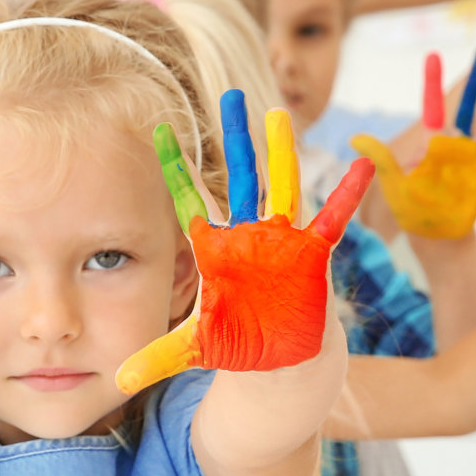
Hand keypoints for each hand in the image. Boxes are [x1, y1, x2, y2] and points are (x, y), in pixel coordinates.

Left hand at [117, 92, 371, 392]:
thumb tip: (112, 381)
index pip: (190, 199)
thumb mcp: (190, 350)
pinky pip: (332, 220)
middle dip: (236, 137)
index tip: (160, 129)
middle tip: (230, 93)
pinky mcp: (313, 257)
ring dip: (282, 154)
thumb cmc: (237, 344)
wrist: (278, 363)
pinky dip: (347, 194)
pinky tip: (363, 166)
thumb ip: (152, 358)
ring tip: (279, 116)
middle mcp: (247, 236)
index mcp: (214, 249)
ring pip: (281, 188)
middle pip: (240, 176)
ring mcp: (282, 242)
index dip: (178, 166)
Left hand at [351, 51, 475, 238]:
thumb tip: (355, 139)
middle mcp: (457, 145)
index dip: (430, 81)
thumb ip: (381, 159)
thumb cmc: (410, 207)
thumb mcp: (393, 184)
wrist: (433, 232)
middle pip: (469, 105)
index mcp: (432, 142)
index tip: (431, 54)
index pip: (431, 106)